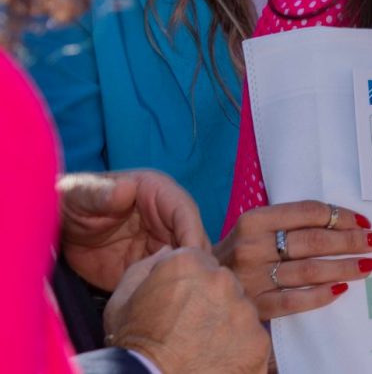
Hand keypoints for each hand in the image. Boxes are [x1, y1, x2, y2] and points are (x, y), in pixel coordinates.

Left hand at [58, 171, 208, 290]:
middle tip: (190, 287)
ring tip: (175, 300)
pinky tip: (156, 305)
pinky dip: (163, 293)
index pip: (186, 214)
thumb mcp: (82, 194)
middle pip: (193, 242)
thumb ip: (102, 193)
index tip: (192, 260)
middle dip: (195, 263)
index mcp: (159, 195)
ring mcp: (158, 245)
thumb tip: (126, 190)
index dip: (192, 235)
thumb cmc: (72, 201)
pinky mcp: (147, 268)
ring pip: (184, 264)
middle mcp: (166, 220)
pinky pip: (163, 282)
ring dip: (183, 281)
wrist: (52, 227)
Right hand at [105, 247, 268, 373]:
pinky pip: (252, 338)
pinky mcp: (258, 339)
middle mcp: (222, 279)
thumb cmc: (133, 345)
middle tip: (191, 327)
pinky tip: (218, 360)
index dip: (189, 284)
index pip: (200, 262)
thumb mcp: (123, 299)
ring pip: (240, 311)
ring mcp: (244, 309)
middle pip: (224, 284)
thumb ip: (147, 266)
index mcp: (188, 262)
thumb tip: (168, 250)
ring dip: (227, 324)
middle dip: (211, 301)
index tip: (180, 303)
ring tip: (204, 346)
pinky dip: (240, 349)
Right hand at [214, 200, 371, 319]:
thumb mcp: (257, 227)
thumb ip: (290, 220)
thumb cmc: (240, 250)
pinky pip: (296, 301)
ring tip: (370, 265)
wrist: (200, 280)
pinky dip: (321, 295)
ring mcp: (253, 278)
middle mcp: (253, 246)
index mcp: (255, 220)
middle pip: (314, 241)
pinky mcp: (255, 306)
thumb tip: (343, 220)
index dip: (341, 216)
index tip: (364, 221)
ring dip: (346, 267)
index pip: (309, 212)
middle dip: (352, 241)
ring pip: (310, 271)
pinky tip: (342, 289)